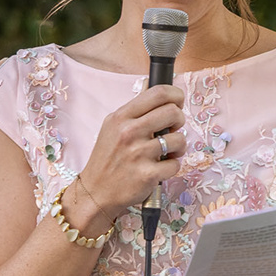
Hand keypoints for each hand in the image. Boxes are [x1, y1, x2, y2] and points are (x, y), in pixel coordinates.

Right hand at [74, 84, 185, 228]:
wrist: (96, 192)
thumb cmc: (109, 158)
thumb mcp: (113, 127)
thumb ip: (134, 109)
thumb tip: (148, 83)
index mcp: (121, 117)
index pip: (159, 93)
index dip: (176, 95)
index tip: (178, 104)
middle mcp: (129, 132)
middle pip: (174, 112)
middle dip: (180, 121)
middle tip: (172, 130)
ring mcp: (138, 153)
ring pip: (179, 139)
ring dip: (178, 147)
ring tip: (166, 152)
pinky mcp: (148, 174)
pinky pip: (176, 164)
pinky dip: (171, 167)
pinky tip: (159, 168)